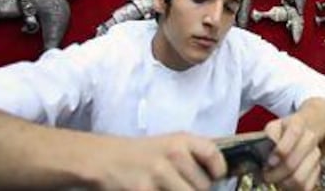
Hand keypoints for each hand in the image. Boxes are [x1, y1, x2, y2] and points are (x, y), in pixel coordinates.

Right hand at [89, 132, 226, 189]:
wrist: (104, 159)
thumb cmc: (142, 154)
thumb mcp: (169, 144)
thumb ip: (193, 155)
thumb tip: (220, 174)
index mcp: (181, 140)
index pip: (214, 154)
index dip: (218, 169)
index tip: (215, 177)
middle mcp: (173, 155)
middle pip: (203, 186)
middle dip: (196, 190)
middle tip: (184, 186)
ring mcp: (158, 175)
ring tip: (171, 189)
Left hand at [261, 115, 321, 190]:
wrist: (303, 133)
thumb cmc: (283, 133)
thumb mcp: (273, 128)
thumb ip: (268, 138)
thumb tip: (262, 154)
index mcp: (298, 124)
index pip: (293, 134)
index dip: (281, 150)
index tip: (270, 162)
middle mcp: (310, 139)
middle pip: (293, 162)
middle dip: (276, 173)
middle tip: (266, 175)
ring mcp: (315, 155)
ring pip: (300, 178)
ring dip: (283, 183)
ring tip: (275, 180)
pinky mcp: (317, 169)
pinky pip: (306, 186)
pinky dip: (293, 188)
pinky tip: (285, 183)